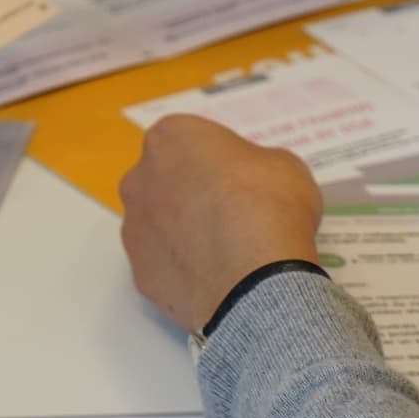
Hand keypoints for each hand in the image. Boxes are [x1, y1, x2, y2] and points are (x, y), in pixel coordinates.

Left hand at [119, 116, 322, 332]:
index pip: (191, 141)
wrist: (254, 277)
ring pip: (158, 226)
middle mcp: (139, 178)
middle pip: (165, 181)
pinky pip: (163, 266)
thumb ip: (256, 165)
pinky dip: (184, 271)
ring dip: (184, 234)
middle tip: (232, 215)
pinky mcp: (138, 273)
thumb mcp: (285, 166)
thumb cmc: (269, 204)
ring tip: (226, 254)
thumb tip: (251, 182)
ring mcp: (133, 229)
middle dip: (192, 195)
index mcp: (171, 137)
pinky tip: (215, 280)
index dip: (219, 161)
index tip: (242, 180)